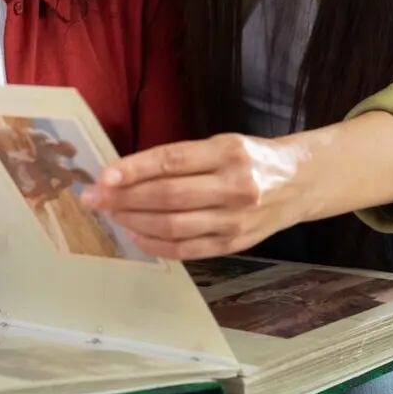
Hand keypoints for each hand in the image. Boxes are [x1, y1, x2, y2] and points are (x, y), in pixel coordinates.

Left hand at [81, 134, 307, 260]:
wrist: (300, 183)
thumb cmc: (250, 159)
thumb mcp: (222, 144)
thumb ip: (181, 158)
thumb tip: (126, 172)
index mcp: (228, 152)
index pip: (172, 161)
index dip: (133, 169)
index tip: (103, 176)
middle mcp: (234, 186)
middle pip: (168, 196)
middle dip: (123, 198)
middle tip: (92, 197)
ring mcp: (236, 219)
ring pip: (173, 225)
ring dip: (134, 221)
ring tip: (110, 214)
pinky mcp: (235, 244)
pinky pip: (187, 249)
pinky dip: (156, 244)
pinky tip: (134, 234)